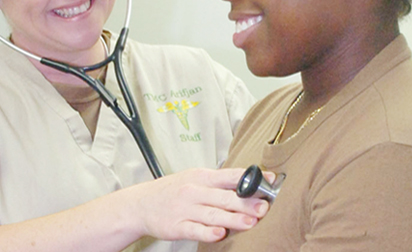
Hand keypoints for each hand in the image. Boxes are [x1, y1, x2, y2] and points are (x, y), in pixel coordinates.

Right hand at [127, 168, 269, 242]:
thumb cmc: (173, 190)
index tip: (270, 181)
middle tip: (264, 207)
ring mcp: (185, 209)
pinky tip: (220, 234)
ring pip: (213, 214)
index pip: (230, 175)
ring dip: (233, 219)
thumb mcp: (195, 178)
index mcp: (202, 176)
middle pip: (225, 196)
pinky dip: (208, 232)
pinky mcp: (177, 226)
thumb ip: (220, 182)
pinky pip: (195, 229)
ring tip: (251, 222)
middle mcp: (194, 191)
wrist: (141, 204)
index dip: (251, 178)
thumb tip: (250, 184)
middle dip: (246, 202)